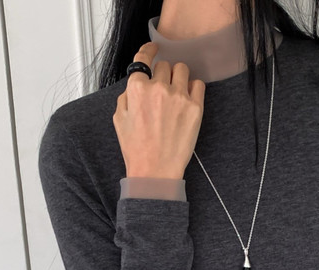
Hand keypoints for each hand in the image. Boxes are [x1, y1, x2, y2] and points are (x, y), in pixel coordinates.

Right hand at [113, 41, 205, 179]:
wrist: (155, 171)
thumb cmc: (137, 149)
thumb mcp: (119, 119)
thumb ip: (127, 95)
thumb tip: (136, 83)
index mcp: (136, 89)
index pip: (144, 57)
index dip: (149, 50)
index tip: (154, 48)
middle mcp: (157, 88)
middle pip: (164, 65)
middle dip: (163, 75)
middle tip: (163, 90)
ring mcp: (178, 97)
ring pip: (182, 69)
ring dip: (179, 78)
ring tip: (177, 94)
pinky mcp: (195, 108)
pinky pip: (199, 84)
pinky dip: (194, 88)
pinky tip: (188, 100)